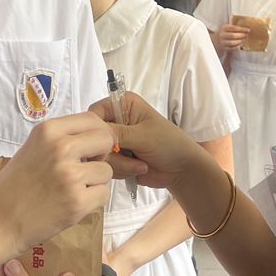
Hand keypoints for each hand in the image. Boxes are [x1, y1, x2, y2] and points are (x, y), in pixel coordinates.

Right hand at [0, 113, 113, 260]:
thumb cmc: (13, 187)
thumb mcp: (33, 149)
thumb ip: (61, 139)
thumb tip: (97, 135)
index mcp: (48, 131)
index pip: (91, 118)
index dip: (97, 133)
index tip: (91, 148)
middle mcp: (60, 148)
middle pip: (105, 139)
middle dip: (101, 154)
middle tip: (86, 168)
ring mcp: (70, 175)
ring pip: (107, 170)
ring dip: (95, 182)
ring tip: (73, 190)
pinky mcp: (77, 201)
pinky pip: (104, 194)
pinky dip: (93, 201)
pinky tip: (73, 204)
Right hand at [88, 91, 204, 189]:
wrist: (181, 170)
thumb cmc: (169, 144)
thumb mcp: (143, 135)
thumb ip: (117, 133)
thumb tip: (95, 135)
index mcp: (123, 104)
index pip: (94, 113)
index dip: (95, 129)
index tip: (106, 143)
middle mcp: (116, 120)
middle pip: (94, 137)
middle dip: (111, 152)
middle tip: (130, 155)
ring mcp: (115, 141)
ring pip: (99, 155)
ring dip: (119, 164)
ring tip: (140, 163)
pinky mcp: (116, 159)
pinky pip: (106, 167)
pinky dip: (121, 171)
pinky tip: (138, 169)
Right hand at [217, 23, 249, 50]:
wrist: (215, 40)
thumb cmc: (225, 32)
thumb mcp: (227, 27)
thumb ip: (235, 27)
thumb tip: (246, 29)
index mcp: (224, 28)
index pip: (234, 28)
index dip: (242, 29)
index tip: (248, 30)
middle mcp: (222, 35)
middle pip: (233, 35)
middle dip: (241, 35)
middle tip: (247, 35)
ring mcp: (222, 42)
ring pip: (232, 43)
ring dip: (240, 41)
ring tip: (244, 40)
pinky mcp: (224, 48)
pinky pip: (232, 48)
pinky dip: (238, 46)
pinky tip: (241, 44)